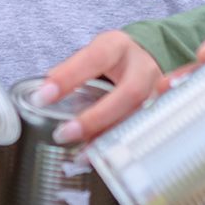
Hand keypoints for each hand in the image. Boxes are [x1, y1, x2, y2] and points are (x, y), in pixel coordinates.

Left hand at [35, 29, 174, 143]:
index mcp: (119, 46)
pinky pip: (142, 132)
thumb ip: (71, 70)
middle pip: (129, 92)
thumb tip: (43, 92)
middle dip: (96, 117)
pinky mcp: (161, 112)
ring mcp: (158, 92)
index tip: (43, 96)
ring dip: (109, 138)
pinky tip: (100, 158)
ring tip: (81, 155)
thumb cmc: (115, 58)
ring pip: (139, 117)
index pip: (95, 58)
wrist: (147, 57)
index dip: (70, 77)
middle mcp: (143, 67)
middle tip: (64, 133)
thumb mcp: (93, 53)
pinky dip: (120, 146)